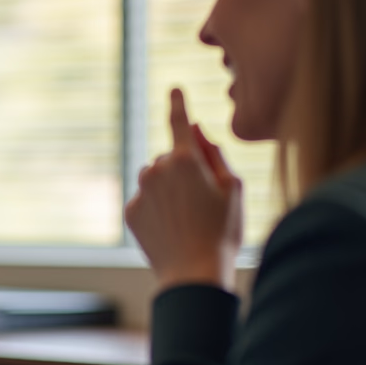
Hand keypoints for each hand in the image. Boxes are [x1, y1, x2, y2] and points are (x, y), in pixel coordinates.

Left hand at [124, 88, 241, 291]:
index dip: (178, 104)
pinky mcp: (131, 212)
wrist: (194, 275)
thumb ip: (216, 154)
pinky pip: (145, 200)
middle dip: (183, 169)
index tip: (175, 90)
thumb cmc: (223, 232)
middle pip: (169, 158)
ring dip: (168, 188)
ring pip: (155, 179)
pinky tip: (172, 229)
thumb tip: (197, 130)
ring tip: (188, 218)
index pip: (179, 121)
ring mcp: (141, 192)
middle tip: (203, 200)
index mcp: (185, 159)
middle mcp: (157, 170)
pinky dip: (157, 209)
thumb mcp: (234, 189)